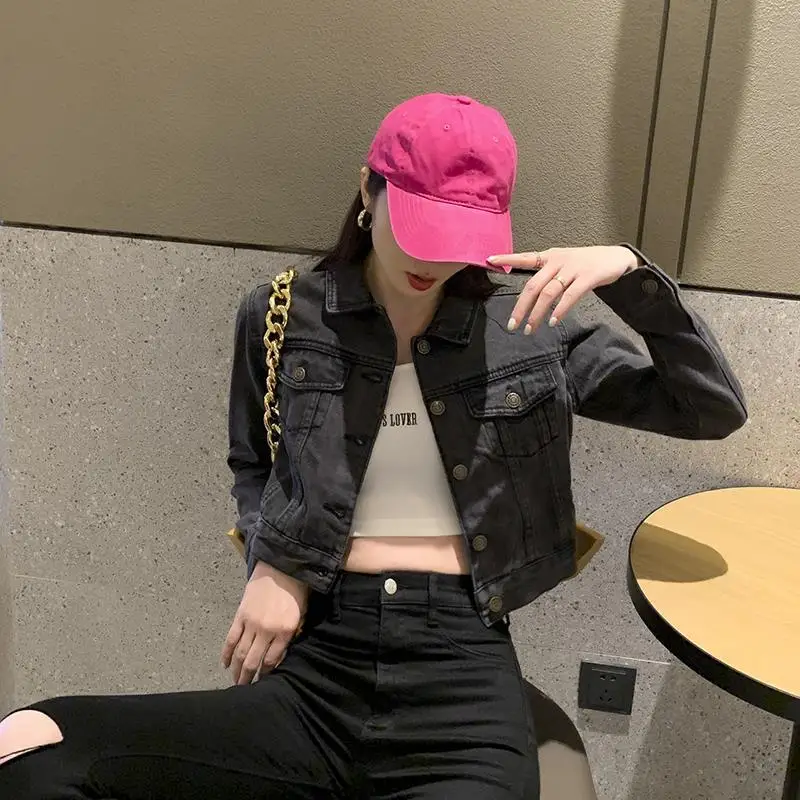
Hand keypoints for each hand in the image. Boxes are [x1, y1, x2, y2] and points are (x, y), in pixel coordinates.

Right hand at [222, 561, 308, 685]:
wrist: (281, 566)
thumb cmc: (296, 590)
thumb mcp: (301, 614)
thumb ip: (291, 635)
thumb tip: (281, 656)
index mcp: (285, 631)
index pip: (272, 661)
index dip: (266, 674)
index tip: (263, 683)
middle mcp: (267, 630)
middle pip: (254, 661)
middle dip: (249, 678)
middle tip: (245, 690)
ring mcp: (251, 623)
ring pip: (241, 653)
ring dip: (237, 670)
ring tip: (235, 683)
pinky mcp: (240, 615)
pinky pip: (231, 638)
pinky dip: (227, 653)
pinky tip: (225, 664)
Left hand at [487, 245, 639, 333]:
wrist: (617, 258)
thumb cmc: (586, 264)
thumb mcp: (563, 264)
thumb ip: (546, 276)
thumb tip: (528, 295)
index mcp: (549, 257)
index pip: (524, 258)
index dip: (507, 259)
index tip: (489, 260)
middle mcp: (558, 261)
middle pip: (533, 286)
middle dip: (520, 307)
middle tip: (512, 325)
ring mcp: (572, 269)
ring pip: (548, 293)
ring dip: (537, 313)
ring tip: (530, 329)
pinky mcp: (587, 277)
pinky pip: (570, 295)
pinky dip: (560, 310)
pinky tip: (553, 321)